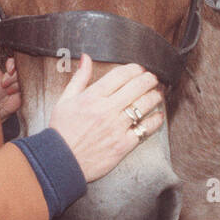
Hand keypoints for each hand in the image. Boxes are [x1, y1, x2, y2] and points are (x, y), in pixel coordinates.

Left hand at [0, 28, 20, 121]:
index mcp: (5, 58)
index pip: (15, 51)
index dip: (13, 60)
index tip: (7, 67)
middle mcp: (15, 67)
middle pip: (21, 62)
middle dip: (12, 71)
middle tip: (5, 77)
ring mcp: (21, 76)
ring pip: (24, 73)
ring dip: (13, 82)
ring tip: (5, 88)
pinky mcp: (27, 86)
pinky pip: (28, 82)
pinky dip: (18, 88)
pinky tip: (11, 92)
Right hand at [48, 54, 163, 181]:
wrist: (61, 161)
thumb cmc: (62, 131)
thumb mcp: (65, 100)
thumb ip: (79, 77)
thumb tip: (86, 58)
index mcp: (92, 97)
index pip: (121, 75)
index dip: (134, 68)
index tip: (139, 69)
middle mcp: (107, 110)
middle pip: (138, 86)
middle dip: (149, 79)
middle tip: (152, 79)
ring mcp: (117, 127)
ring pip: (145, 105)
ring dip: (155, 96)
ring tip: (157, 94)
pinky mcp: (124, 144)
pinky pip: (146, 129)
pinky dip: (156, 120)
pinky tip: (158, 116)